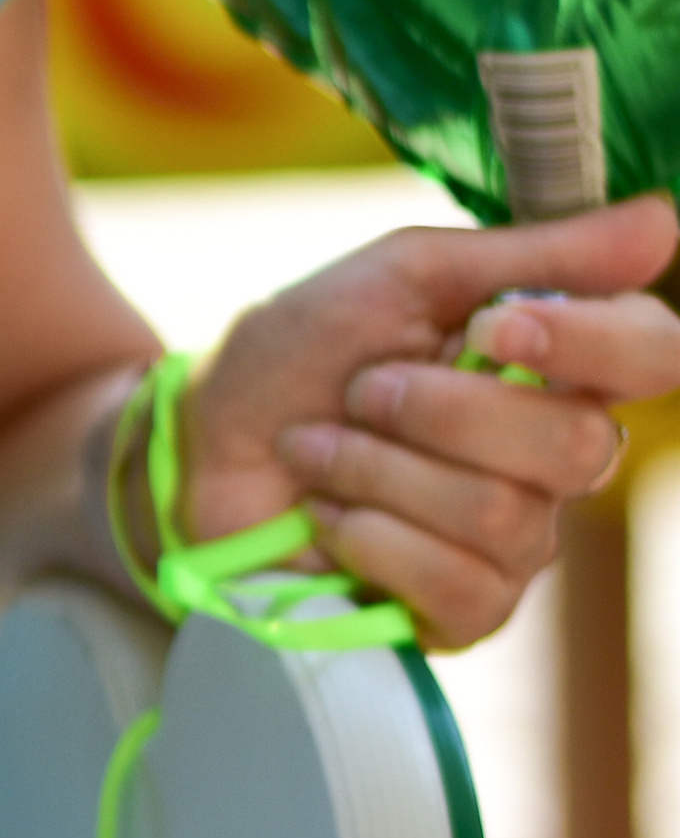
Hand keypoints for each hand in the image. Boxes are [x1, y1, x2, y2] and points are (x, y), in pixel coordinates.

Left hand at [182, 196, 679, 646]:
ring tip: (320, 449)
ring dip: (379, 469)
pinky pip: (459, 585)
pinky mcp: (465, 613)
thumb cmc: (303, 356)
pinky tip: (327, 517)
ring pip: (501, 515)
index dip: (587, 344)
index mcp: (560, 365)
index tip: (491, 324)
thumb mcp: (404, 277)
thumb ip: (534, 255)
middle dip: (439, 410)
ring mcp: (518, 543)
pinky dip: (370, 537)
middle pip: (576, 446)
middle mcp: (558, 457)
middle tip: (361, 391)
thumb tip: (664, 223)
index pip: (653, 354)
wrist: (203, 446)